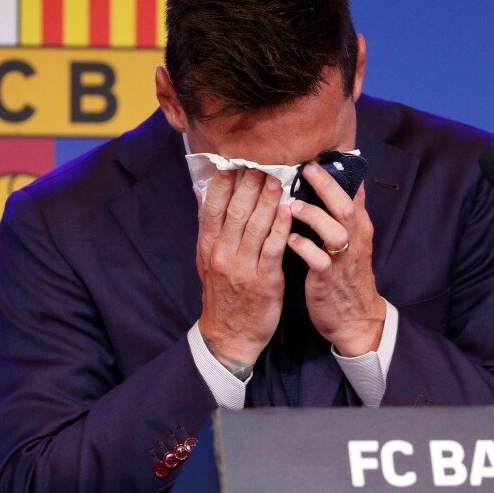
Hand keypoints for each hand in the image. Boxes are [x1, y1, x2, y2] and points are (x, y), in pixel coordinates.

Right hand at [196, 169, 292, 378]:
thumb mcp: (207, 259)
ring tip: (278, 176)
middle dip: (249, 182)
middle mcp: (222, 252)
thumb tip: (204, 190)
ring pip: (254, 224)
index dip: (224, 180)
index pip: (213, 205)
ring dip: (267, 198)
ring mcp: (242, 266)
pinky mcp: (263, 279)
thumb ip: (209, 226)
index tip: (234, 158)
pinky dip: (280, 225)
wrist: (229, 334)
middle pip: (235, 209)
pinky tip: (289, 208)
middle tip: (262, 159)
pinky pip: (273, 247)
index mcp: (207, 245)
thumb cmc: (222, 293)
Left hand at [287, 162, 386, 356]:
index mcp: (358, 227)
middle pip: (345, 205)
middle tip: (306, 167)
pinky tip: (288, 240)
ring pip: (334, 231)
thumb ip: (341, 214)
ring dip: (312, 216)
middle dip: (327, 185)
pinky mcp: (328, 280)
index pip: (353, 192)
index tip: (319, 152)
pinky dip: (303, 248)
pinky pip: (318, 261)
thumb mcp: (350, 241)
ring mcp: (342, 259)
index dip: (338, 172)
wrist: (355, 319)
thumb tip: (332, 183)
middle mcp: (353, 239)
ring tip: (291, 205)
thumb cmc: (346, 275)